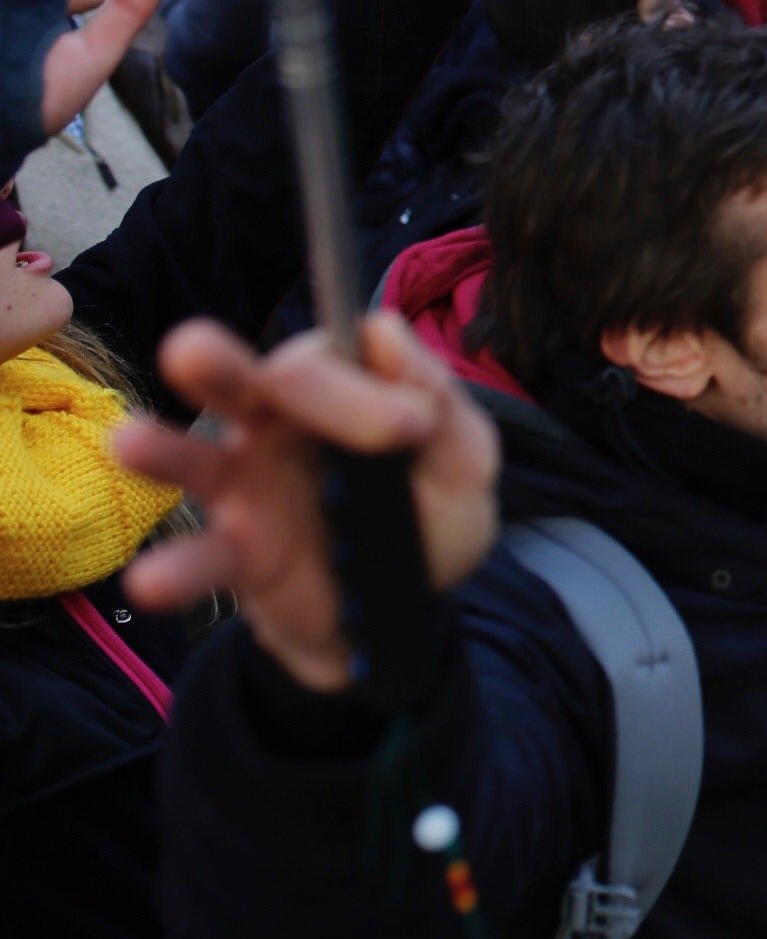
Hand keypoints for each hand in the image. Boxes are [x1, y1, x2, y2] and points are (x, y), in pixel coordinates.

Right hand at [117, 315, 499, 694]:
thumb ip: (439, 399)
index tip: (410, 429)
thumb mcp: (463, 459)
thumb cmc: (432, 515)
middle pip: (244, 383)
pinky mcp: (238, 555)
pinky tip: (152, 580)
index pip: (328, 362)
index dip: (355, 388)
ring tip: (130, 443)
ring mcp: (250, 489)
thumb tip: (386, 329)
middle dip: (216, 363)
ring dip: (164, 449)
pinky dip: (177, 569)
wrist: (409, 609)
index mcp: (342, 391)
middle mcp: (282, 428)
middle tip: (190, 351)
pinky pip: (202, 557)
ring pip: (199, 459)